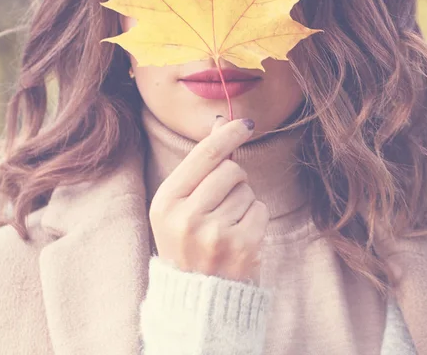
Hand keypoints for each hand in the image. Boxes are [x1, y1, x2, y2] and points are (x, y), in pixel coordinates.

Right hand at [148, 115, 268, 284]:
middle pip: (230, 169)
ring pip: (247, 190)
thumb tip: (221, 123)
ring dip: (243, 201)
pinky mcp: (241, 248)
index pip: (204, 155)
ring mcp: (214, 234)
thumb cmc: (188, 243)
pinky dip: (255, 218)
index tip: (246, 123)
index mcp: (165, 202)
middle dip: (234, 179)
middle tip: (221, 203)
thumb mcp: (179, 205)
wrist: (196, 302)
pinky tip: (239, 237)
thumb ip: (199, 164)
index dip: (228, 134)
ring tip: (225, 226)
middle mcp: (186, 217)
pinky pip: (260, 209)